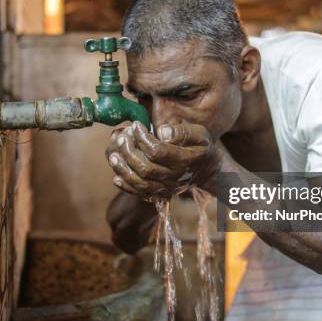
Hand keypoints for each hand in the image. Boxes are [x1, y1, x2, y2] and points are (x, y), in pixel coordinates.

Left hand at [105, 121, 221, 197]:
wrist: (208, 170)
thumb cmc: (201, 147)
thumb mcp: (199, 134)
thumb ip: (182, 132)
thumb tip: (162, 132)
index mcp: (185, 160)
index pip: (158, 151)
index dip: (143, 138)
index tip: (136, 125)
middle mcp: (175, 177)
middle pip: (146, 169)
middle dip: (129, 153)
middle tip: (122, 138)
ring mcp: (168, 188)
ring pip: (141, 184)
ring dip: (124, 171)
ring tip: (113, 156)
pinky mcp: (161, 194)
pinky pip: (141, 194)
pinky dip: (127, 187)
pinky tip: (116, 176)